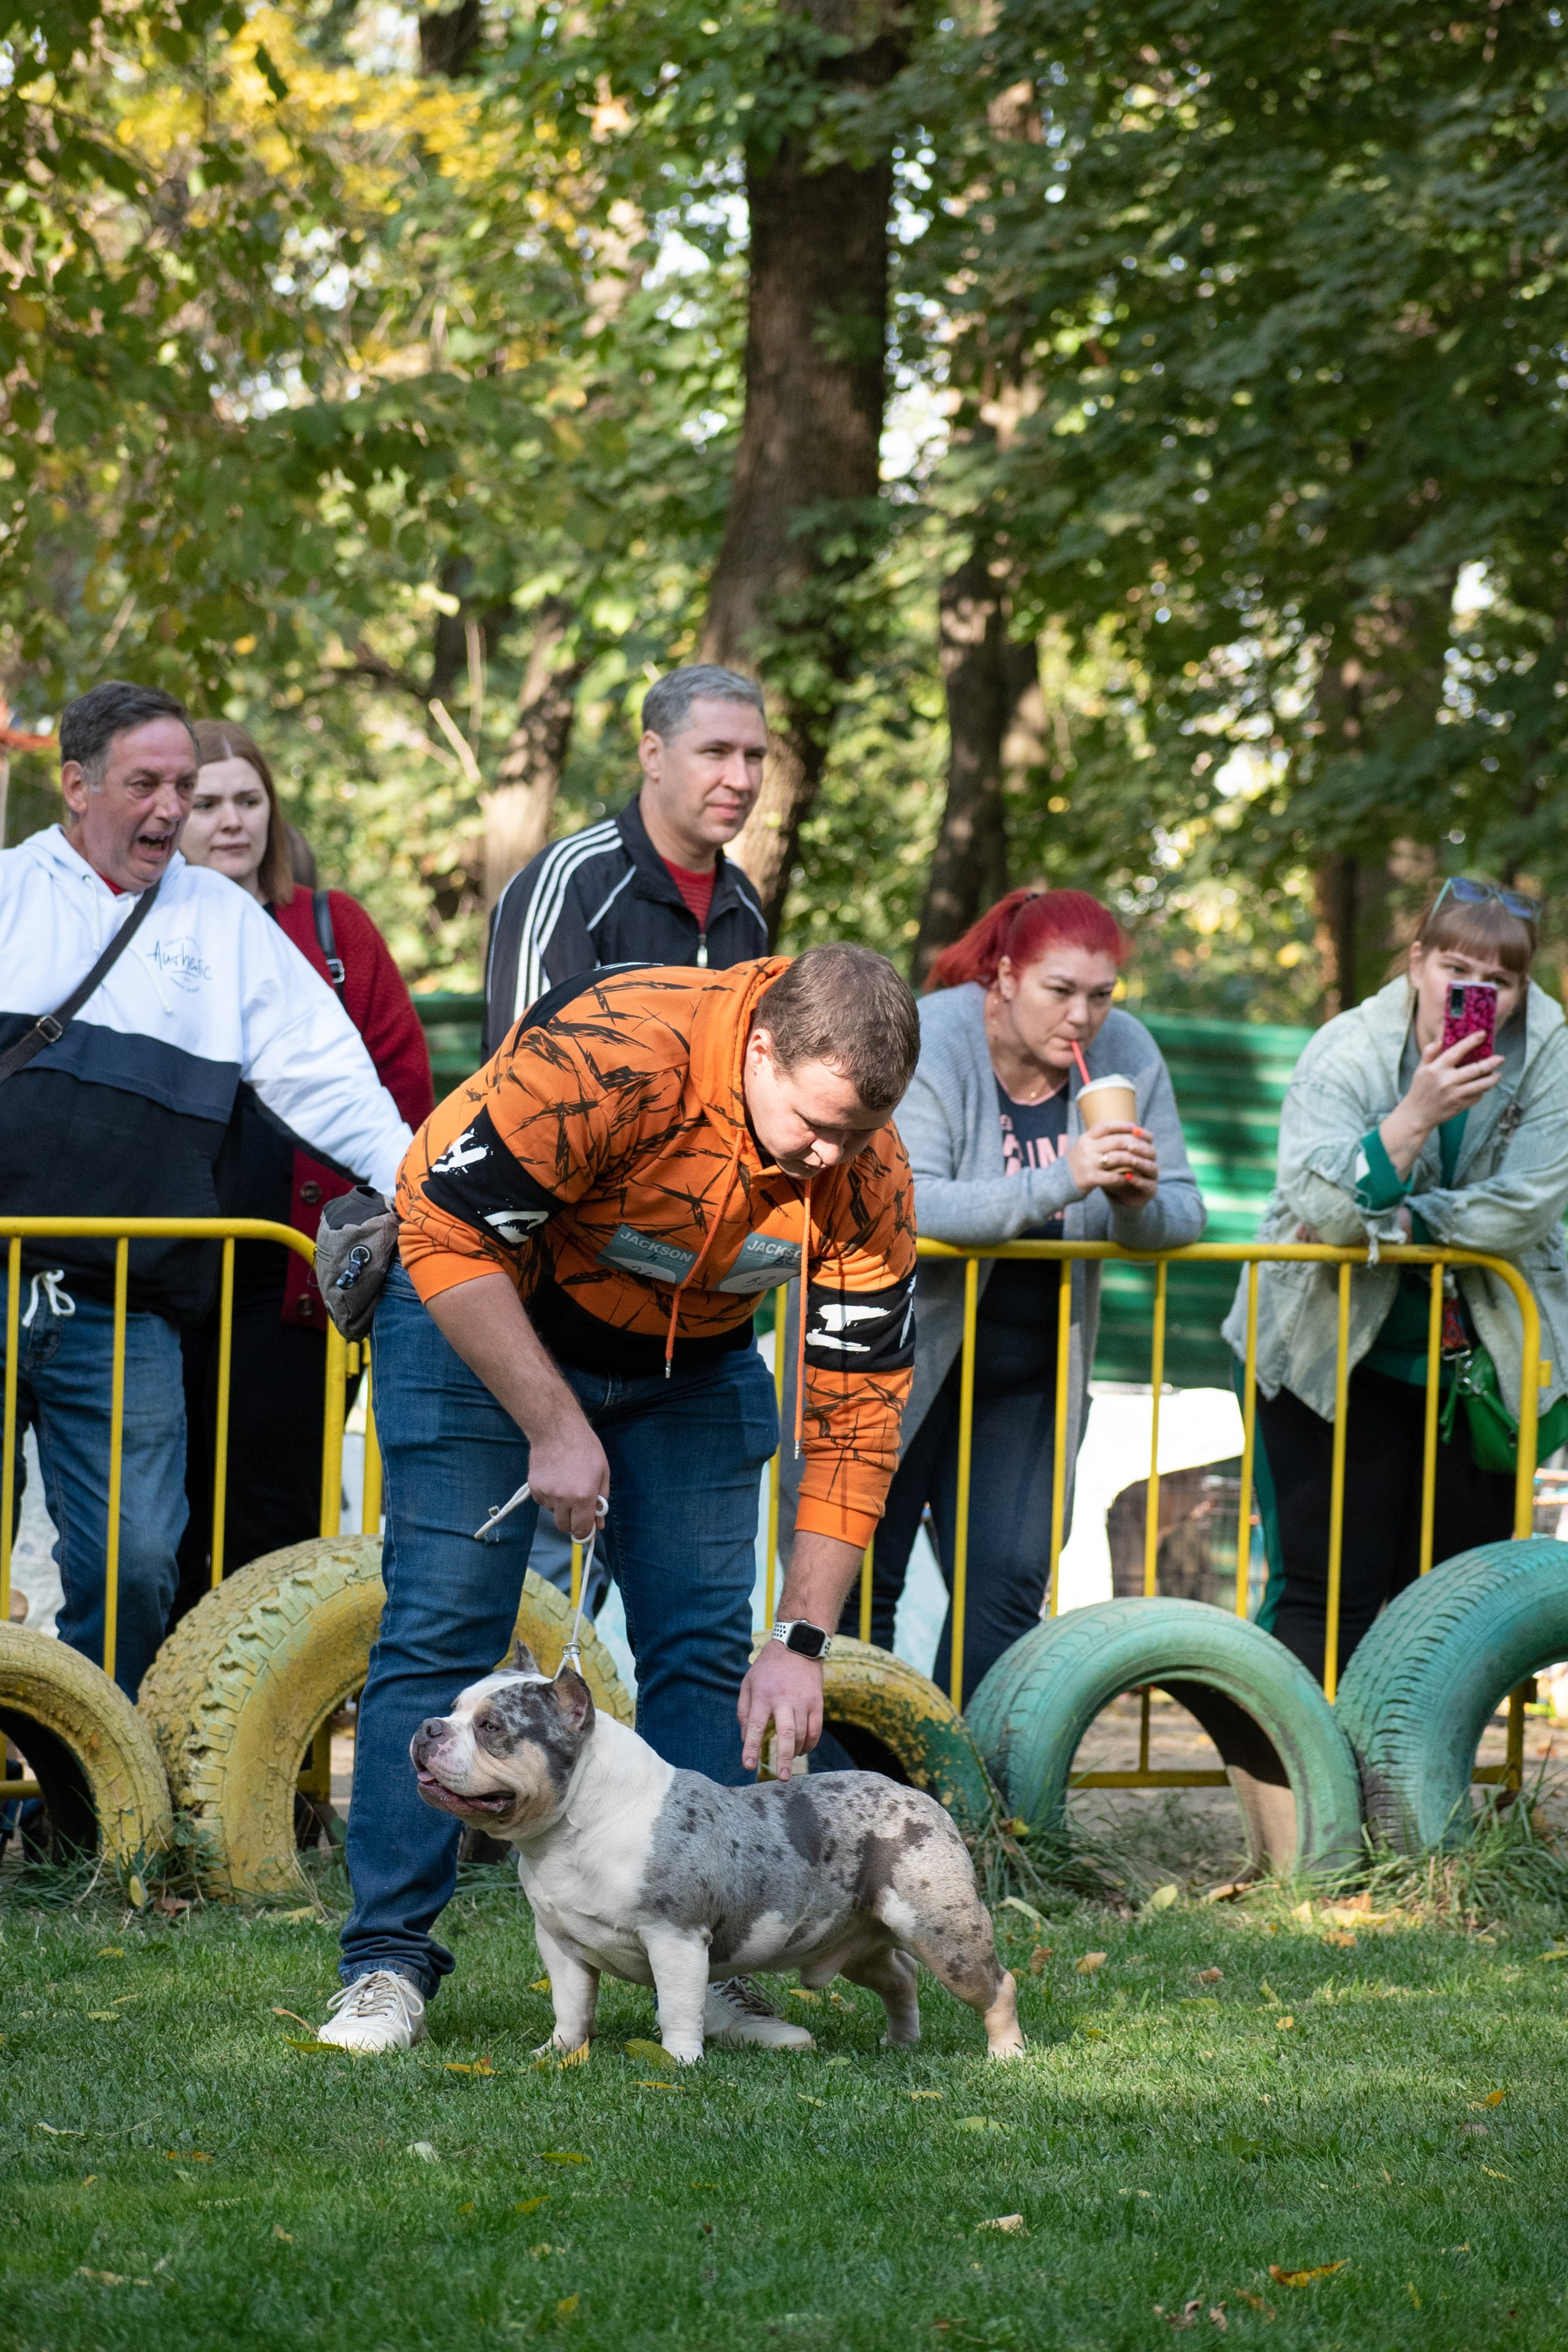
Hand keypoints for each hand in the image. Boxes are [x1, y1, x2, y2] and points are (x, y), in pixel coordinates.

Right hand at [524, 1405, 610, 1540]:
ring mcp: (546, 1494)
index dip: (585, 1532)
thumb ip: (601, 1501)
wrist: (556, 1429)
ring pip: (553, 1513)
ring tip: (566, 1483)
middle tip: (578, 1507)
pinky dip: (550, 1496)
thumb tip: (599, 1524)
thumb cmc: (585, 1448)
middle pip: (564, 1526)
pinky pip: (543, 1501)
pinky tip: (555, 1478)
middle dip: (572, 1521)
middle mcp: (563, 1499)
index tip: (587, 1529)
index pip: (582, 1529)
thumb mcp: (602, 1473)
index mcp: (583, 1497)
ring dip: (561, 1506)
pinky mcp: (533, 1488)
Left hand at [738, 1640, 823, 1780]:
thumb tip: (743, 1738)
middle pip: (785, 1733)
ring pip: (801, 1733)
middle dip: (783, 1757)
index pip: (754, 1725)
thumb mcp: (748, 1683)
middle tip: (782, 1778)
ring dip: (795, 1752)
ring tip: (788, 1762)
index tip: (748, 1765)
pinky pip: (816, 1729)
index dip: (750, 1747)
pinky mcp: (817, 1702)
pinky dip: (810, 1744)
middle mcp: (783, 1699)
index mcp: (762, 1695)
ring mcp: (803, 1701)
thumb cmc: (768, 1669)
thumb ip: (743, 1711)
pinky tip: (802, 1750)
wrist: (797, 1647)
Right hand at [1067, 1119, 1158, 1201]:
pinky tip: (1130, 1178)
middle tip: (1145, 1146)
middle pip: (1115, 1141)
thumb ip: (1099, 1139)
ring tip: (1141, 1162)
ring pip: (1116, 1158)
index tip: (1134, 1127)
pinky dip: (1123, 1177)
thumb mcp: (1084, 1146)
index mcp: (1086, 1138)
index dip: (1122, 1125)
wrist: (1060, 1182)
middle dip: (1133, 1143)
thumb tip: (1123, 1129)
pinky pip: (1112, 1177)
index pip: (1106, 1125)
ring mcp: (1088, 1163)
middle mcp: (1086, 1148)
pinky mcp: (1090, 1178)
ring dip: (1132, 1160)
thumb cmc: (1078, 1163)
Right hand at [1380, 1034, 1503, 1176]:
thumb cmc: (1419, 1089)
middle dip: (1491, 1063)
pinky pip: (1477, 1096)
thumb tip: (1442, 1036)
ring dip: (1492, 1079)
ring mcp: (1455, 1095)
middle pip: (1475, 1070)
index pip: (1456, 1051)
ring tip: (1498, 1074)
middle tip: (1500, 1058)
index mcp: (1436, 1069)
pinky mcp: (1460, 1106)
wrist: (1417, 1115)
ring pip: (1481, 1085)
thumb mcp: (1421, 1068)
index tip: (1483, 1034)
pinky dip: (1483, 1090)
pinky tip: (1485, 1086)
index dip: (1471, 1042)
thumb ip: (1430, 1051)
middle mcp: (1447, 1081)